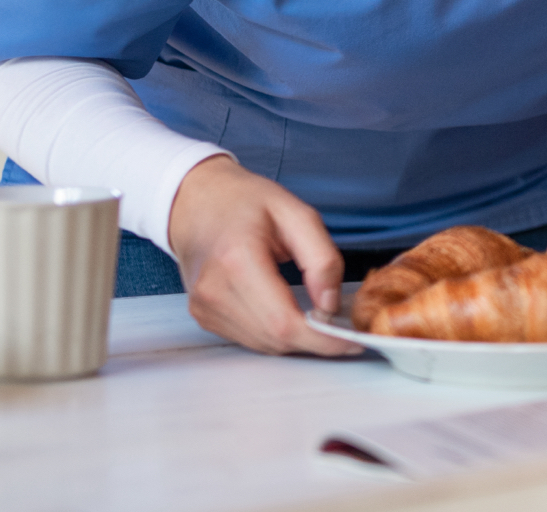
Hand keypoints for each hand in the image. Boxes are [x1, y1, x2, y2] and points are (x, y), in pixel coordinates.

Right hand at [169, 155, 360, 355]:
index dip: (322, 340)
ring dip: (297, 339)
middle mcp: (214, 289)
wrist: (194, 201)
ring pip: (265, 345)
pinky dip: (276, 334)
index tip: (352, 342)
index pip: (284, 322)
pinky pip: (250, 339)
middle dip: (316, 341)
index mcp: (237, 259)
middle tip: (342, 329)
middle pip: (276, 339)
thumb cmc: (244, 201)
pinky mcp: (203, 315)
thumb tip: (330, 305)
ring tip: (316, 318)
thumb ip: (322, 259)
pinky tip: (288, 312)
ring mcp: (205, 306)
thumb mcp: (296, 213)